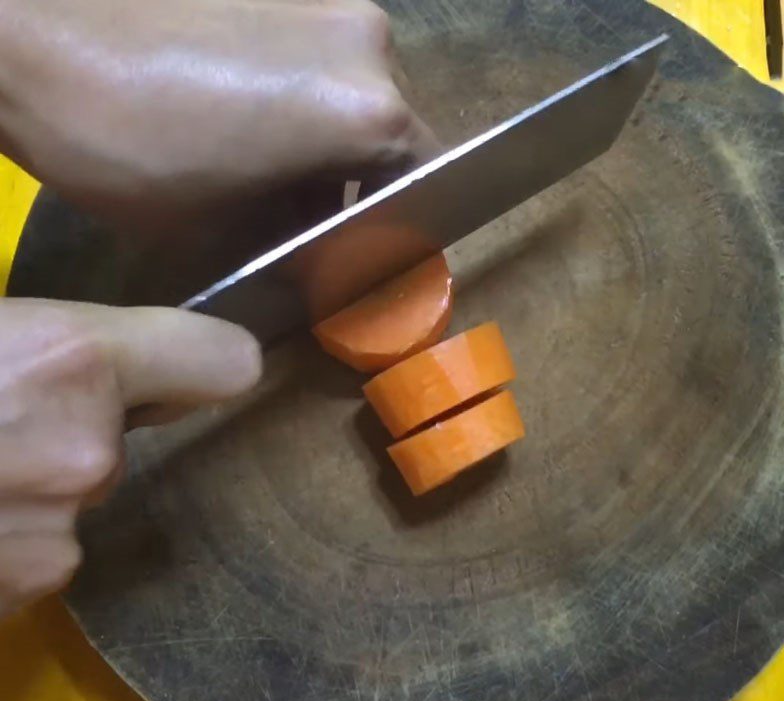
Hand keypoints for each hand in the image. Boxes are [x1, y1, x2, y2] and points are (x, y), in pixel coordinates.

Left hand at [0, 0, 436, 226]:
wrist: (29, 33)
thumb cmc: (129, 149)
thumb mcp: (226, 230)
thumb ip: (298, 247)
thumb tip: (326, 263)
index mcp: (367, 111)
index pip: (422, 183)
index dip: (395, 227)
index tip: (365, 256)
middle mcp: (368, 43)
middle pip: (387, 135)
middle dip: (357, 187)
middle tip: (313, 229)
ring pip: (349, 93)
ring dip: (325, 142)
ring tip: (269, 178)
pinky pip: (313, 54)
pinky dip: (297, 98)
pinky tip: (246, 124)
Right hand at [0, 298, 260, 616]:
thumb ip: (55, 343)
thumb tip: (104, 356)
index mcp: (70, 363)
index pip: (224, 361)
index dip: (200, 365)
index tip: (177, 377)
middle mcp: (87, 455)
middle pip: (122, 441)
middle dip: (72, 435)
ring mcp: (56, 540)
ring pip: (74, 503)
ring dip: (30, 493)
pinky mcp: (25, 598)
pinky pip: (35, 552)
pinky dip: (0, 541)